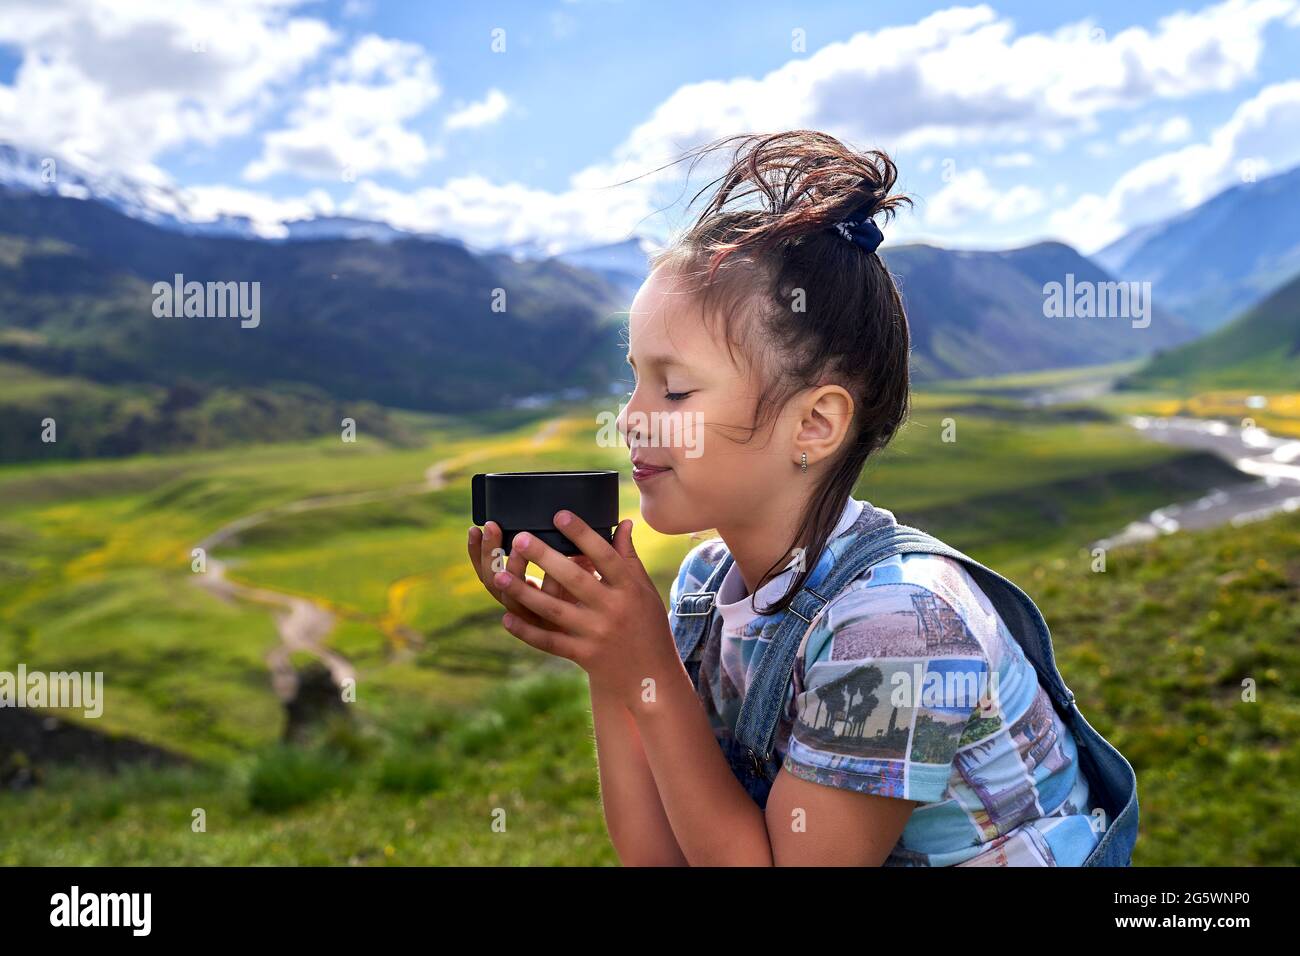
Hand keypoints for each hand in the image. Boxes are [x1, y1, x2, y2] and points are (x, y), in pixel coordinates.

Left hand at [490, 511, 682, 707]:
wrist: (652, 678)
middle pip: (575, 580)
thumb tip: (625, 522)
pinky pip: (551, 643)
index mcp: (629, 589)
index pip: (605, 556)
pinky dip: (527, 632)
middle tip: (520, 538)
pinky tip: (506, 618)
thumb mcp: (644, 591)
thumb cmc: (648, 626)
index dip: (583, 534)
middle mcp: (613, 610)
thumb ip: (629, 558)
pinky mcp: (584, 656)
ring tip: (500, 575)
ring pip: (555, 611)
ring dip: (526, 593)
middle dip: (545, 558)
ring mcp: (597, 634)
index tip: (559, 515)